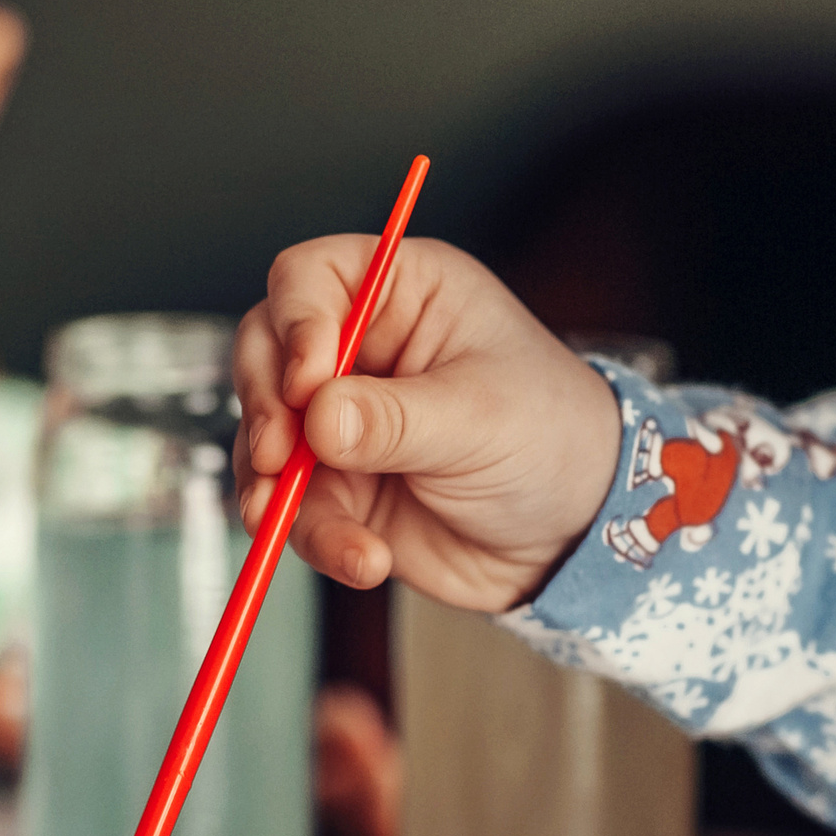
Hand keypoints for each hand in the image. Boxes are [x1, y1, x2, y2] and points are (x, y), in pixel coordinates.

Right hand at [234, 237, 621, 610]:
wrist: (571, 533)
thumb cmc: (553, 439)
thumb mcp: (481, 418)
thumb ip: (395, 418)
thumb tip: (317, 418)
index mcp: (403, 294)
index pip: (310, 278)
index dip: (295, 325)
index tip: (307, 385)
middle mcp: (360, 349)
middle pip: (264, 353)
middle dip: (264, 408)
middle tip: (280, 455)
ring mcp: (339, 420)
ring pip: (265, 440)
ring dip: (274, 488)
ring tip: (296, 520)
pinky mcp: (337, 485)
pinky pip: (293, 508)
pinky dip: (313, 537)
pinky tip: (362, 557)